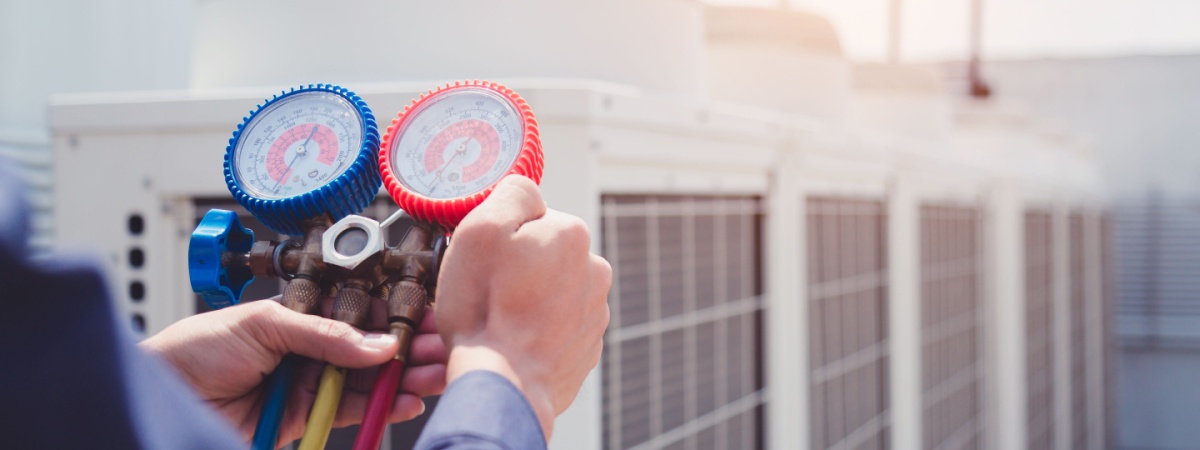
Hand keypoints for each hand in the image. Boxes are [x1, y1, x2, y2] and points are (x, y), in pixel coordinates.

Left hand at [140, 297, 447, 444]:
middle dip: (411, 349)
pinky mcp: (305, 418)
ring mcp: (310, 384)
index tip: (428, 319)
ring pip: (370, 382)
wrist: (160, 395)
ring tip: (434, 375)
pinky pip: (352, 412)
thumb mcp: (263, 324)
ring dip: (405, 379)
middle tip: (443, 349)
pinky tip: (406, 401)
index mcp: (302, 316)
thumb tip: (375, 345)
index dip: (396, 318)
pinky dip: (381, 408)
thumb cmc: (195, 348)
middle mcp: (311, 349)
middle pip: (373, 350)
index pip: (361, 315)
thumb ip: (323, 334)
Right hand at [435, 175, 612, 438]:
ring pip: (550, 291)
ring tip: (498, 323)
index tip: (484, 261)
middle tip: (485, 293)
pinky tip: (513, 343)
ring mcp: (594, 312)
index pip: (530, 216)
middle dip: (517, 269)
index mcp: (571, 234)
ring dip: (527, 300)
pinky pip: (556, 327)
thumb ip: (511, 194)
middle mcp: (594, 269)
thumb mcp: (480, 231)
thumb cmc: (485, 312)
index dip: (500, 237)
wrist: (505, 387)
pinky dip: (536, 331)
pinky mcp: (587, 348)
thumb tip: (526, 191)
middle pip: (543, 254)